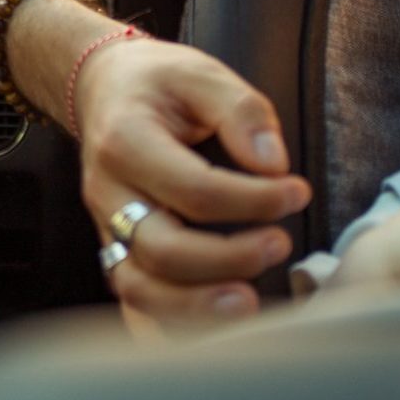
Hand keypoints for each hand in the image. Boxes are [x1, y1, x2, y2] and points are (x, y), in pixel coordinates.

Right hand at [72, 36, 309, 335]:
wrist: (104, 87)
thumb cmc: (156, 82)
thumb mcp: (200, 72)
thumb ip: (241, 111)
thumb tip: (274, 163)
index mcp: (126, 140)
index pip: (193, 190)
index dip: (253, 200)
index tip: (296, 191)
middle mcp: (108, 190)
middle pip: (162, 250)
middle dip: (229, 259)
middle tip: (280, 243)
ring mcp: (106, 225)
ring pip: (140, 288)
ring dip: (197, 306)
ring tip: (249, 302)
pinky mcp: (115, 246)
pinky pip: (132, 300)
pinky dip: (166, 324)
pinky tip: (208, 327)